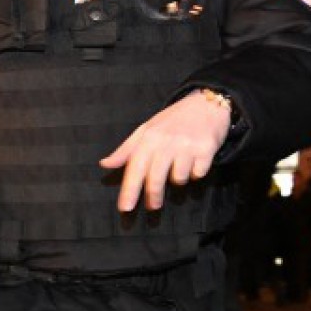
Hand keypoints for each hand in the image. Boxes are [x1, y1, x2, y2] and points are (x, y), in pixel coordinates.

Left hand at [99, 89, 232, 212]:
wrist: (206, 103)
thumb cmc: (173, 120)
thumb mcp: (146, 129)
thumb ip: (126, 150)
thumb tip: (104, 164)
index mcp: (149, 137)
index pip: (135, 168)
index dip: (129, 190)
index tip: (125, 207)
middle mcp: (167, 141)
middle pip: (155, 179)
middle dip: (153, 196)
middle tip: (153, 206)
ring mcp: (187, 145)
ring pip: (179, 179)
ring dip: (179, 178)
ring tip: (180, 165)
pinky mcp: (206, 149)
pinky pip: (198, 174)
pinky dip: (196, 172)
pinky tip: (195, 160)